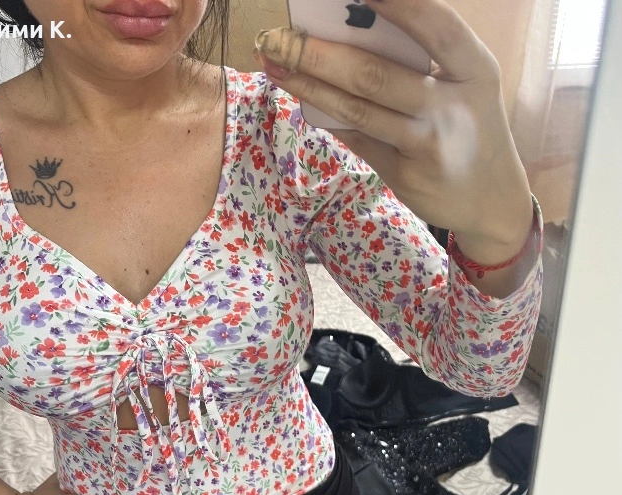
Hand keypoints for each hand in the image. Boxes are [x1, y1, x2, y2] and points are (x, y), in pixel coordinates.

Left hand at [254, 0, 533, 262]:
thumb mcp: (467, 85)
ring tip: (275, 64)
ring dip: (308, 85)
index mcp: (475, 69)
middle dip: (317, 53)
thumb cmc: (471, 128)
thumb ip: (425, 60)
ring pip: (356, 110)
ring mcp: (427, 145)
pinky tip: (303, 97)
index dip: (398, 3)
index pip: (436, 26)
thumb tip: (352, 27)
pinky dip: (327, 116)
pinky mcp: (406, 175)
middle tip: (277, 38)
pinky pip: (357, 138)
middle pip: (374, 74)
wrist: (492, 201)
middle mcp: (453, 107)